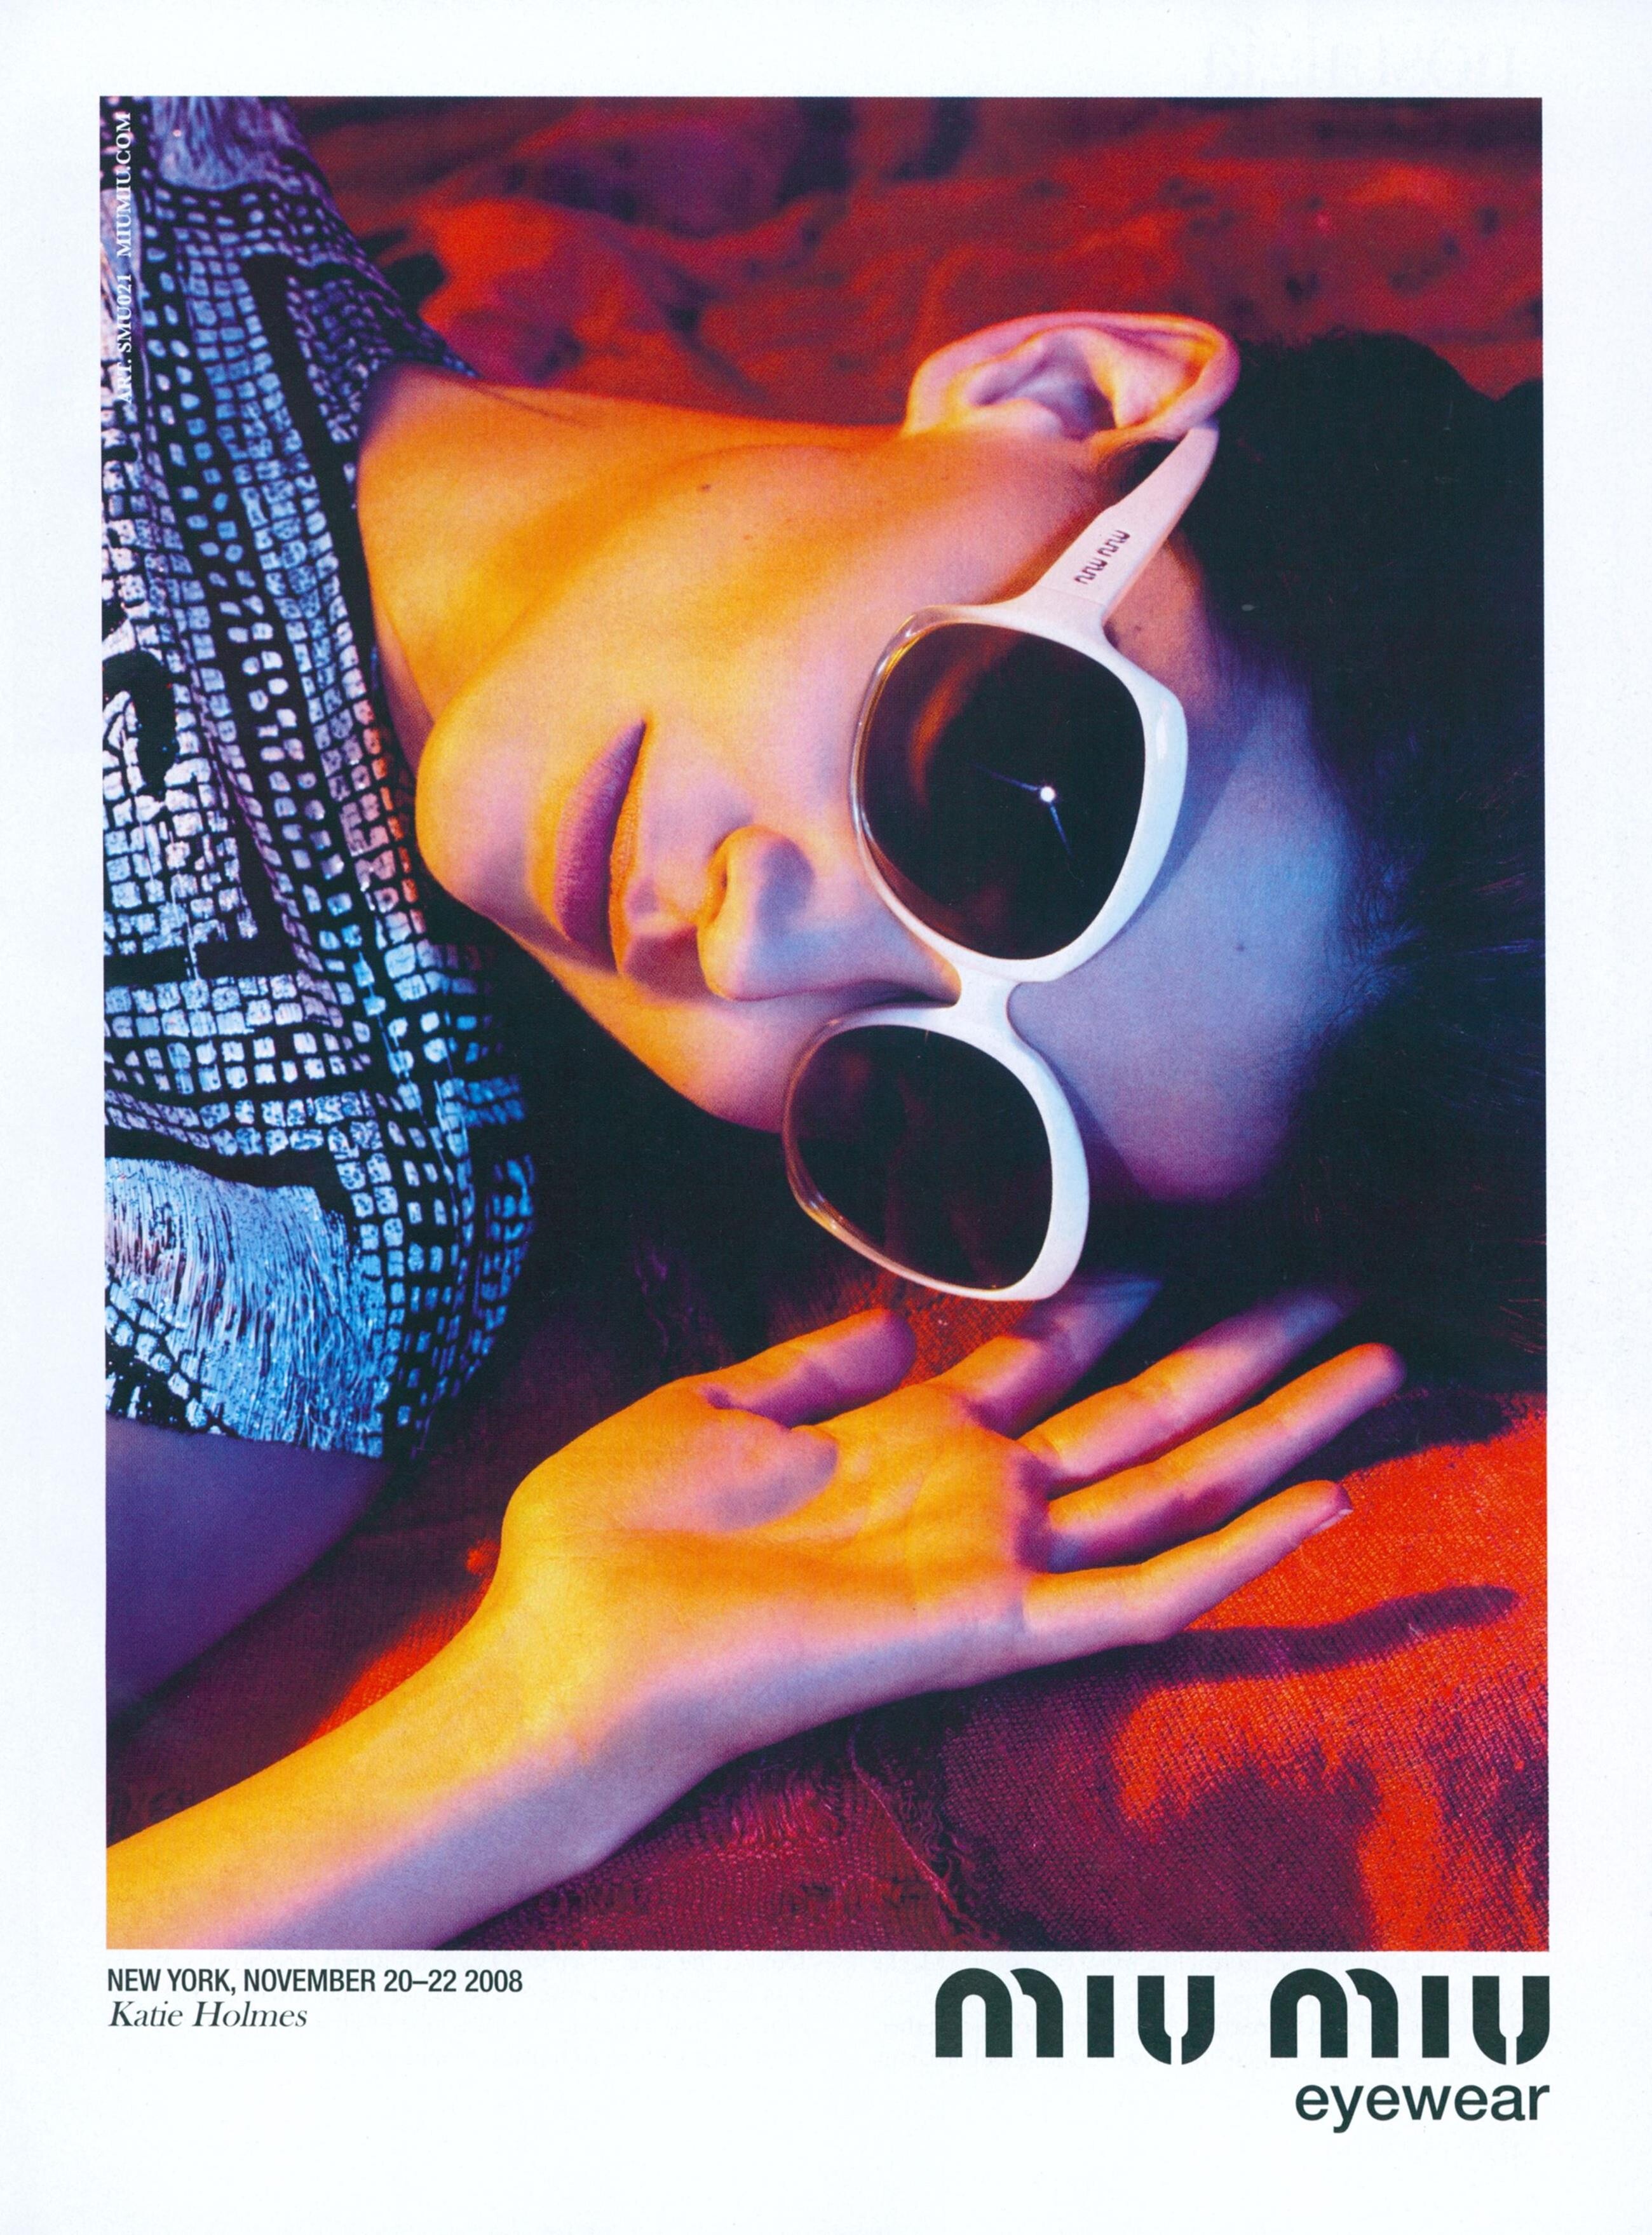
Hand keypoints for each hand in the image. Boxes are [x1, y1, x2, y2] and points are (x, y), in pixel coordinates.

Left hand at [483, 1286, 1402, 1800]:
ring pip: (1169, 1490)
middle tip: (1334, 1290)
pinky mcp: (986, 1627)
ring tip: (1373, 1368)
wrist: (565, 1650)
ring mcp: (988, 1563)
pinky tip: (1322, 1505)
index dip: (1113, 1305)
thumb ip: (813, 1368)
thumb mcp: (710, 1408)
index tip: (1177, 1245)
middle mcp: (969, 1499)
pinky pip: (1137, 1597)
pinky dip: (1236, 1558)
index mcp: (904, 1443)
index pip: (1044, 1366)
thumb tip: (896, 1320)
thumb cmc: (610, 1536)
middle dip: (1241, 1354)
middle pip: (1138, 1418)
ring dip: (1277, 1434)